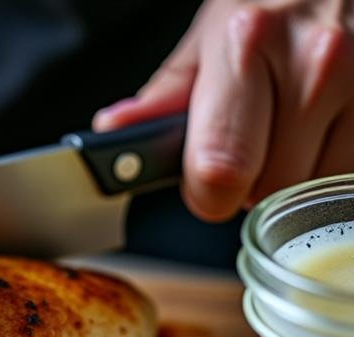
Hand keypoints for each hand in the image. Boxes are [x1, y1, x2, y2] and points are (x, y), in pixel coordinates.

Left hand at [93, 0, 353, 221]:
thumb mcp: (210, 34)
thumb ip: (166, 96)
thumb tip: (113, 132)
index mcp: (246, 46)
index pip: (220, 167)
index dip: (207, 195)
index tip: (206, 189)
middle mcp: (314, 64)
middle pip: (272, 189)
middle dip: (254, 183)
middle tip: (255, 145)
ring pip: (319, 187)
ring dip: (301, 173)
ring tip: (296, 128)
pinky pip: (353, 171)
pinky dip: (336, 160)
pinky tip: (327, 125)